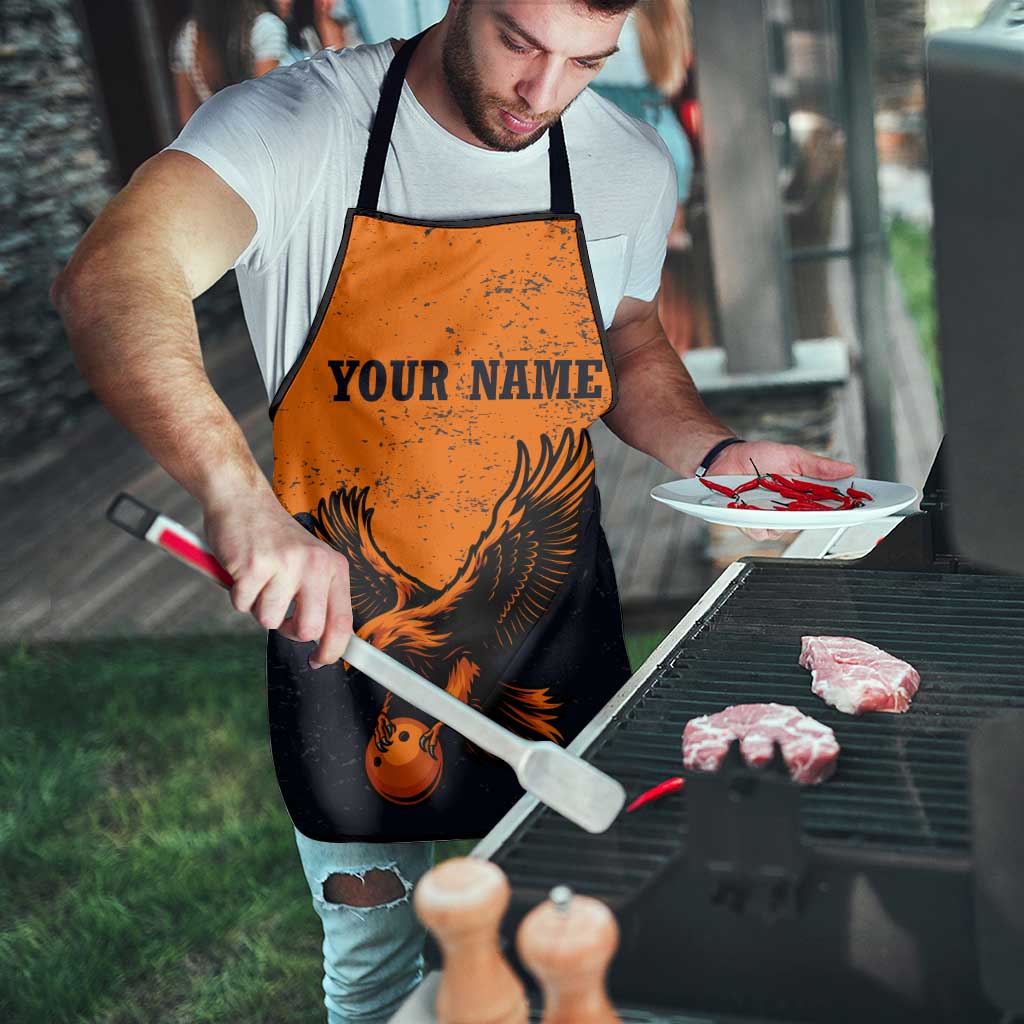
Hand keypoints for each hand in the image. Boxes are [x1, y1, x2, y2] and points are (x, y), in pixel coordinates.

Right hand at [203, 489, 352, 668]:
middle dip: (289, 631)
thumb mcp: (309, 560)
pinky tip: (242, 570)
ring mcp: (285, 564)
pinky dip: (237, 594)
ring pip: (269, 621)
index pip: (342, 621)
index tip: (320, 660)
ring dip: (258, 607)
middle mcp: (315, 564)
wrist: (241, 499)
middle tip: (278, 613)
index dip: (332, 650)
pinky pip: (242, 605)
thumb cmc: (273, 537)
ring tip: (258, 578)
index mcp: (333, 566)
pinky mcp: (254, 566)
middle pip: (308, 630)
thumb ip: (318, 595)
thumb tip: (322, 641)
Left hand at [709, 441, 856, 541]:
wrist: (726, 457)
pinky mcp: (750, 523)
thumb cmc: (758, 457)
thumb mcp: (792, 456)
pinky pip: (759, 532)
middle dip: (813, 517)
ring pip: (784, 531)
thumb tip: (848, 468)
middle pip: (809, 523)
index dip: (844, 510)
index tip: (857, 508)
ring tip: (775, 503)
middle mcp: (789, 510)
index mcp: (803, 495)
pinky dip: (758, 523)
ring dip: (781, 519)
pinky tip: (755, 512)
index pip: (829, 507)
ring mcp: (770, 518)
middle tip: (813, 506)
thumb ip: (818, 466)